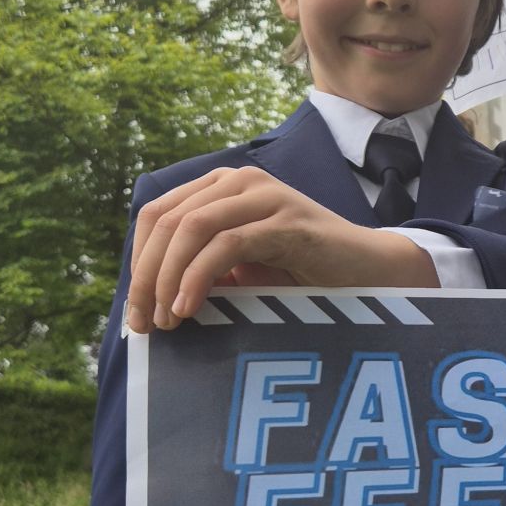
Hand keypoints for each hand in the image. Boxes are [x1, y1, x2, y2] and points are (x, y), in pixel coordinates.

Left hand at [125, 166, 437, 329]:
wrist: (368, 272)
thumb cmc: (303, 274)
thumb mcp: (240, 271)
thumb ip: (199, 271)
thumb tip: (147, 299)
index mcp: (221, 186)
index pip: (156, 215)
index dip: (138, 263)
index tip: (136, 313)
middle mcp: (238, 181)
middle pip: (167, 221)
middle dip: (147, 276)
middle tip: (145, 324)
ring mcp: (264, 196)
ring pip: (190, 228)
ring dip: (169, 278)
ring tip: (168, 320)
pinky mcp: (286, 220)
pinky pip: (227, 245)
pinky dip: (199, 277)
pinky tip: (189, 307)